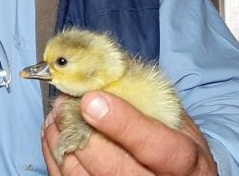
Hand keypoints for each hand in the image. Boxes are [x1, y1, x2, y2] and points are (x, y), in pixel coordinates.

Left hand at [42, 92, 216, 175]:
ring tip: (57, 114)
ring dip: (62, 141)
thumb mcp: (179, 125)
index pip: (155, 147)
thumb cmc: (178, 150)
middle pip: (112, 168)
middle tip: (65, 103)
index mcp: (183, 162)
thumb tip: (108, 72)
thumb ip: (150, 103)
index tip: (92, 100)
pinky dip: (55, 156)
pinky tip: (55, 134)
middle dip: (81, 131)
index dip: (122, 124)